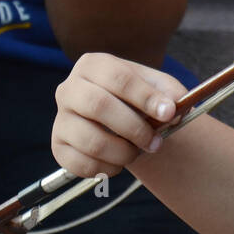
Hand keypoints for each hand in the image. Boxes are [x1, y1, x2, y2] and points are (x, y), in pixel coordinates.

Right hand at [52, 52, 188, 178]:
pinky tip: (119, 162)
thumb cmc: (139, 99)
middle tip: (156, 143)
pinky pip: (82, 164)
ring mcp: (61, 119)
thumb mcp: (158, 88)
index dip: (146, 97)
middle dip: (134, 128)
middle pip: (99, 106)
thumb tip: (175, 111)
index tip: (170, 114)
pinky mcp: (58, 146)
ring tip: (138, 152)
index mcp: (93, 65)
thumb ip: (171, 94)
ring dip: (123, 153)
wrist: (121, 118)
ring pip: (90, 140)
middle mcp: (69, 89)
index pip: (119, 78)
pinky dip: (107, 168)